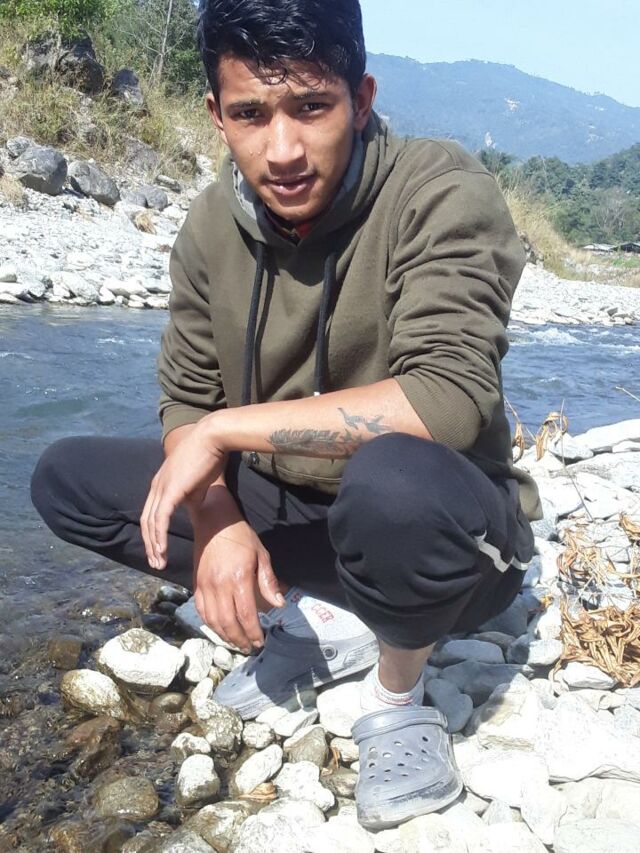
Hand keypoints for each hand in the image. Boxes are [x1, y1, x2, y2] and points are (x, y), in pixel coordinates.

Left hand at [141, 419, 224, 569]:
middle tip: (156, 563)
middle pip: (146, 522)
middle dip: (149, 545)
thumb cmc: (208, 458)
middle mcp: (157, 486)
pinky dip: (159, 536)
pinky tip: (162, 550)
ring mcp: (161, 488)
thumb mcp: (197, 484)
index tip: (158, 551)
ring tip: (159, 562)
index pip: (151, 514)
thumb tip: (193, 510)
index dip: (153, 534)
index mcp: (161, 484)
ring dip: (153, 546)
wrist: (212, 439)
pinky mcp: (170, 490)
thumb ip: (191, 498)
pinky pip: (160, 519)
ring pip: (151, 523)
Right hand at [192, 497, 284, 651]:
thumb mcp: (261, 555)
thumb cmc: (241, 537)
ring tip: (236, 642)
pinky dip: (210, 624)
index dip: (253, 632)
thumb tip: (278, 605)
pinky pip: (201, 610)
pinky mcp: (196, 583)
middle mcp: (220, 585)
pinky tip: (219, 628)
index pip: (246, 615)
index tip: (260, 642)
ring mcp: (206, 585)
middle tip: (249, 647)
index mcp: (239, 578)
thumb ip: (268, 581)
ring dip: (224, 635)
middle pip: (228, 622)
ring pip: (213, 620)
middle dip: (240, 639)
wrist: (214, 522)